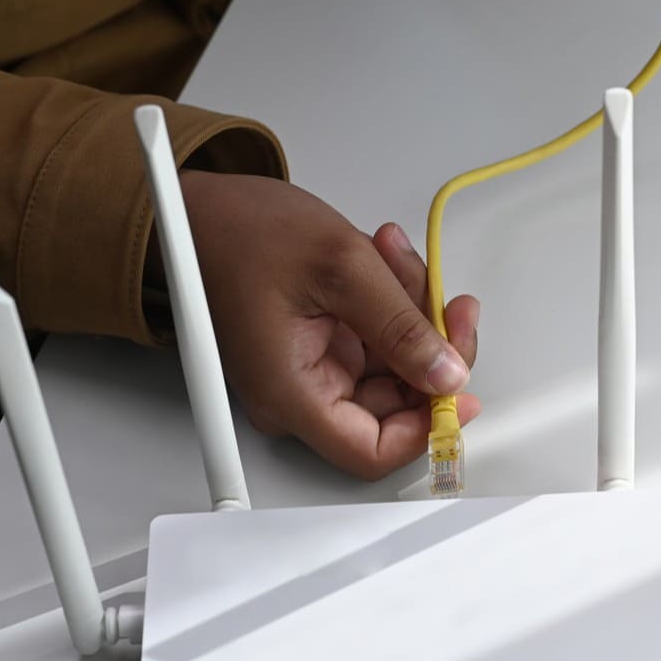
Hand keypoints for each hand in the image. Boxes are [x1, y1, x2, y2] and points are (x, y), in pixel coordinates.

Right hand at [177, 170, 480, 479]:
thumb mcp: (341, 266)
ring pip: (391, 365)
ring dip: (409, 312)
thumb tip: (446, 372)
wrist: (200, 209)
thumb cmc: (240, 232)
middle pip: (392, 404)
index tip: (460, 389)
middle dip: (428, 347)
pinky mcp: (319, 346)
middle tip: (448, 301)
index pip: (370, 450)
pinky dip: (391, 301)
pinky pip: (374, 340)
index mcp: (291, 392)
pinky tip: (382, 260)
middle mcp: (297, 393)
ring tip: (395, 257)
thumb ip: (400, 326)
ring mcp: (309, 370)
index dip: (426, 428)